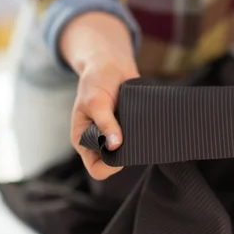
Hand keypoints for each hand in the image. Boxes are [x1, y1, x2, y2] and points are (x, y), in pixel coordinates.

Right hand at [60, 12, 138, 179]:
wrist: (111, 65)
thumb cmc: (96, 81)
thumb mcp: (95, 101)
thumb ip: (105, 123)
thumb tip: (116, 145)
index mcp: (84, 140)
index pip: (96, 168)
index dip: (110, 166)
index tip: (122, 150)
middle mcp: (100, 141)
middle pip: (115, 163)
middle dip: (126, 155)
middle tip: (134, 136)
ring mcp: (116, 135)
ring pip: (129, 152)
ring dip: (137, 144)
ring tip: (141, 128)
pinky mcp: (130, 127)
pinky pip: (139, 138)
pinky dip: (145, 134)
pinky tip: (149, 125)